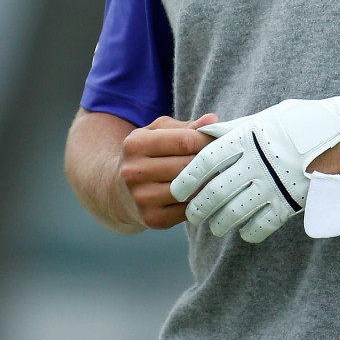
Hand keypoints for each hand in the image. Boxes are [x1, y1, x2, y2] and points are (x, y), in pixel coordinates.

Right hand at [118, 113, 217, 228]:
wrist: (118, 190)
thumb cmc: (147, 154)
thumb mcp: (159, 132)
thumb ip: (186, 126)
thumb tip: (212, 120)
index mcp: (136, 144)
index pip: (184, 141)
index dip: (207, 140)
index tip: (219, 140)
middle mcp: (134, 172)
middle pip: (188, 166)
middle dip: (209, 161)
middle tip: (221, 158)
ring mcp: (142, 198)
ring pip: (190, 189)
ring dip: (207, 182)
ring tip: (213, 173)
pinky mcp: (152, 219)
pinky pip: (188, 209)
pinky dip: (199, 200)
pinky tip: (199, 192)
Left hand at [170, 86, 339, 242]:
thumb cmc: (306, 122)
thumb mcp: (269, 118)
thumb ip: (240, 130)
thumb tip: (210, 135)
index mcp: (248, 137)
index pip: (205, 161)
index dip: (187, 178)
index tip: (179, 188)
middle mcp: (255, 162)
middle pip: (214, 192)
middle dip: (198, 207)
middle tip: (193, 214)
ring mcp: (272, 185)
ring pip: (233, 213)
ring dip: (219, 223)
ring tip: (215, 226)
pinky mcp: (289, 203)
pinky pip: (261, 226)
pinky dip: (249, 231)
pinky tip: (245, 230)